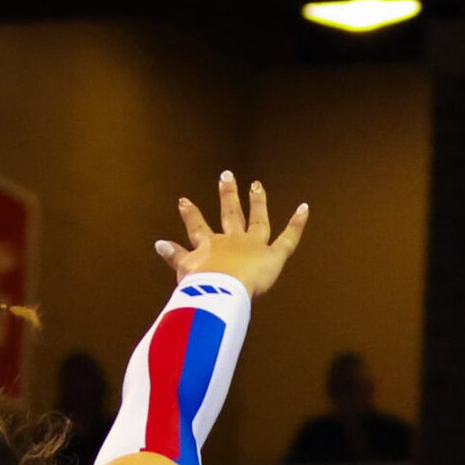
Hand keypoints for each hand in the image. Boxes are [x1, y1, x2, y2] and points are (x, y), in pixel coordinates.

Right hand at [153, 171, 306, 297]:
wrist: (220, 289)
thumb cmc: (201, 286)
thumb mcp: (184, 271)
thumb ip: (175, 257)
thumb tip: (159, 244)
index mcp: (209, 246)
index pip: (197, 228)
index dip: (190, 215)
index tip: (184, 200)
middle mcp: (231, 241)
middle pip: (230, 214)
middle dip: (227, 195)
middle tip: (226, 175)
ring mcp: (253, 246)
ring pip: (257, 221)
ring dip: (257, 203)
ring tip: (257, 186)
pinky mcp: (273, 256)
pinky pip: (288, 238)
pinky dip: (297, 224)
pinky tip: (305, 208)